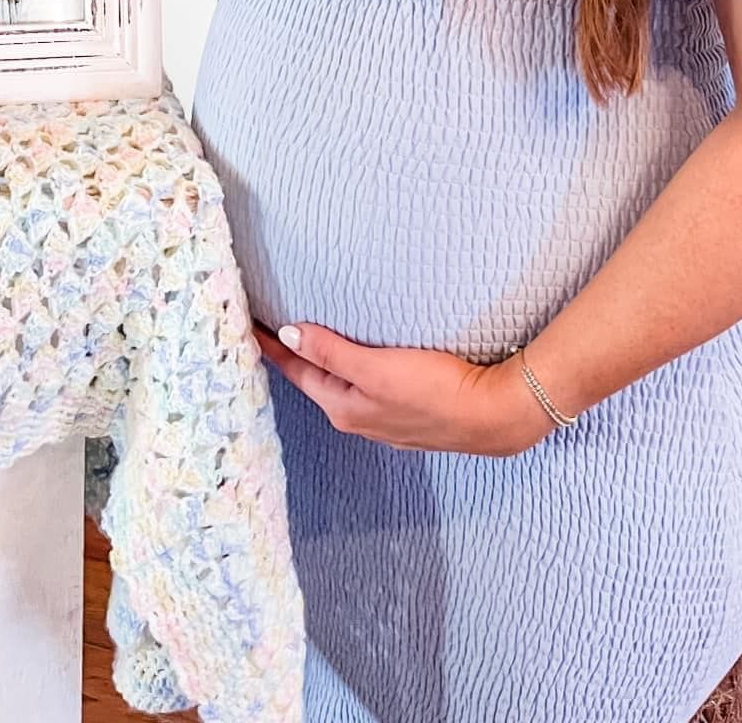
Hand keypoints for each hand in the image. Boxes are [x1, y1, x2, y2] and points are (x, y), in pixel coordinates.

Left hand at [253, 321, 559, 456]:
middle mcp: (358, 417)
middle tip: (264, 326)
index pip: (296, 369)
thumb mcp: (377, 369)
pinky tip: (350, 357)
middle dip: (290, 354)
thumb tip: (290, 334)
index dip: (271, 345)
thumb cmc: (436, 391)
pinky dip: (346, 368)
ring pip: (338, 384)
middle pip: (313, 379)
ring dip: (319, 361)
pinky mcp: (406, 411)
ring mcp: (383, 418)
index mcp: (344, 408)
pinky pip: (362, 386)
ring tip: (300, 338)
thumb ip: (332, 353)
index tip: (247, 323)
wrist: (494, 415)